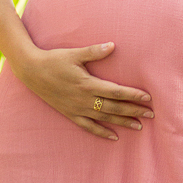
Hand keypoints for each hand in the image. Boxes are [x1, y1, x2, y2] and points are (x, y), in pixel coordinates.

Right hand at [16, 42, 152, 140]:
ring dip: (122, 122)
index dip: (133, 95)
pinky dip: (102, 132)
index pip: (116, 92)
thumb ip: (94, 51)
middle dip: (134, 111)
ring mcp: (77, 109)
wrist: (31, 71)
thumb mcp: (74, 54)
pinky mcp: (70, 113)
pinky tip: (114, 137)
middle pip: (114, 107)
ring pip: (104, 119)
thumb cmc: (54, 60)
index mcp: (88, 84)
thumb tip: (113, 45)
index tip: (148, 98)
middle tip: (151, 115)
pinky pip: (88, 126)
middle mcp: (84, 99)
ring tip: (139, 126)